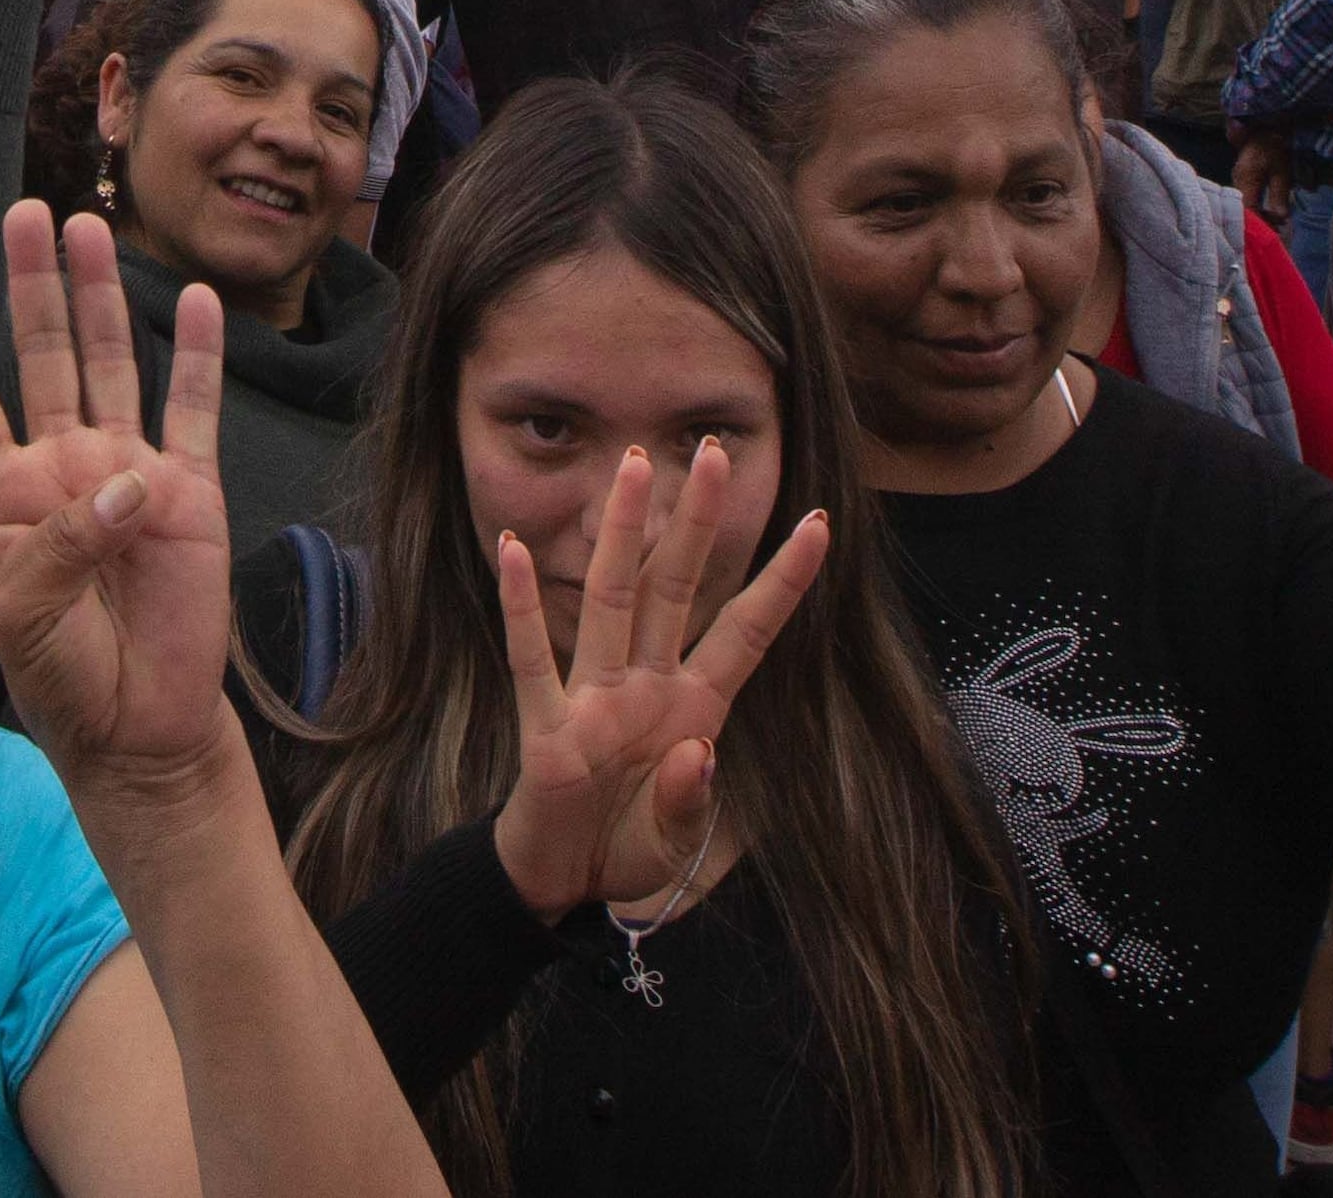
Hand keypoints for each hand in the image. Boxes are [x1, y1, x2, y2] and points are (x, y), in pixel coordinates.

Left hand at [0, 205, 234, 797]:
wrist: (139, 725)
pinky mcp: (190, 490)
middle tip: (23, 211)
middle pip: (43, 353)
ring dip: (103, 297)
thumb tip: (127, 479)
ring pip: (113, 361)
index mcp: (5, 490)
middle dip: (32, 283)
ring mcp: (128, 469)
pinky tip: (199, 301)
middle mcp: (63, 462)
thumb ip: (61, 543)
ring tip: (91, 230)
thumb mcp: (25, 615)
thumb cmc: (63, 676)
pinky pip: (193, 410)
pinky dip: (198, 355)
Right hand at [487, 441, 828, 920]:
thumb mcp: (677, 841)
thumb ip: (691, 802)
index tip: (820, 523)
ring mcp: (594, 702)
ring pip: (612, 600)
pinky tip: (512, 549)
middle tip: (713, 451)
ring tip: (633, 465)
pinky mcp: (546, 729)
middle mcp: (647, 688)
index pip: (747, 630)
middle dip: (696, 522)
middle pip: (675, 588)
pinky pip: (530, 660)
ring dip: (621, 532)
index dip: (782, 581)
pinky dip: (519, 605)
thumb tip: (699, 754)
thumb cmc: (629, 847)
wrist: (564, 881)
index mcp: (696, 709)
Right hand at [1230, 130, 1297, 223]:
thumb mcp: (1282, 172)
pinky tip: (1269, 213)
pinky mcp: (1241, 180)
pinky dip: (1257, 208)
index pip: (1248, 209)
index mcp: (1246, 179)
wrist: (1264, 128)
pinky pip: (1246, 199)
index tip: (1274, 233)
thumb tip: (1281, 218)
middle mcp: (1237, 181)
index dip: (1260, 223)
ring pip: (1245, 205)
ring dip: (1259, 216)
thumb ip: (1280, 195)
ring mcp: (1238, 180)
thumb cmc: (1275, 149)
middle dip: (1260, 222)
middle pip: (1244, 209)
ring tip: (1277, 224)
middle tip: (1279, 230)